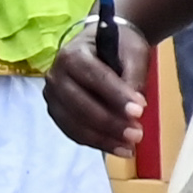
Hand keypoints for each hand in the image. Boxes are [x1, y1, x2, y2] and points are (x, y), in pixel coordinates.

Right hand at [46, 14, 148, 157]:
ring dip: (104, 139)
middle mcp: (56, 76)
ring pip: (75, 124)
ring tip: (130, 147)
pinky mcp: (58, 113)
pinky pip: (75, 133)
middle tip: (137, 134)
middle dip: (110, 123)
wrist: (102, 43)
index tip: (139, 111)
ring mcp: (53, 97)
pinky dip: (97, 142)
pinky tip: (118, 148)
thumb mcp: (133, 52)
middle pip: (81, 105)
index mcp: (72, 54)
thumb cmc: (119, 46)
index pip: (95, 77)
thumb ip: (134, 76)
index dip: (117, 96)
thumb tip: (135, 108)